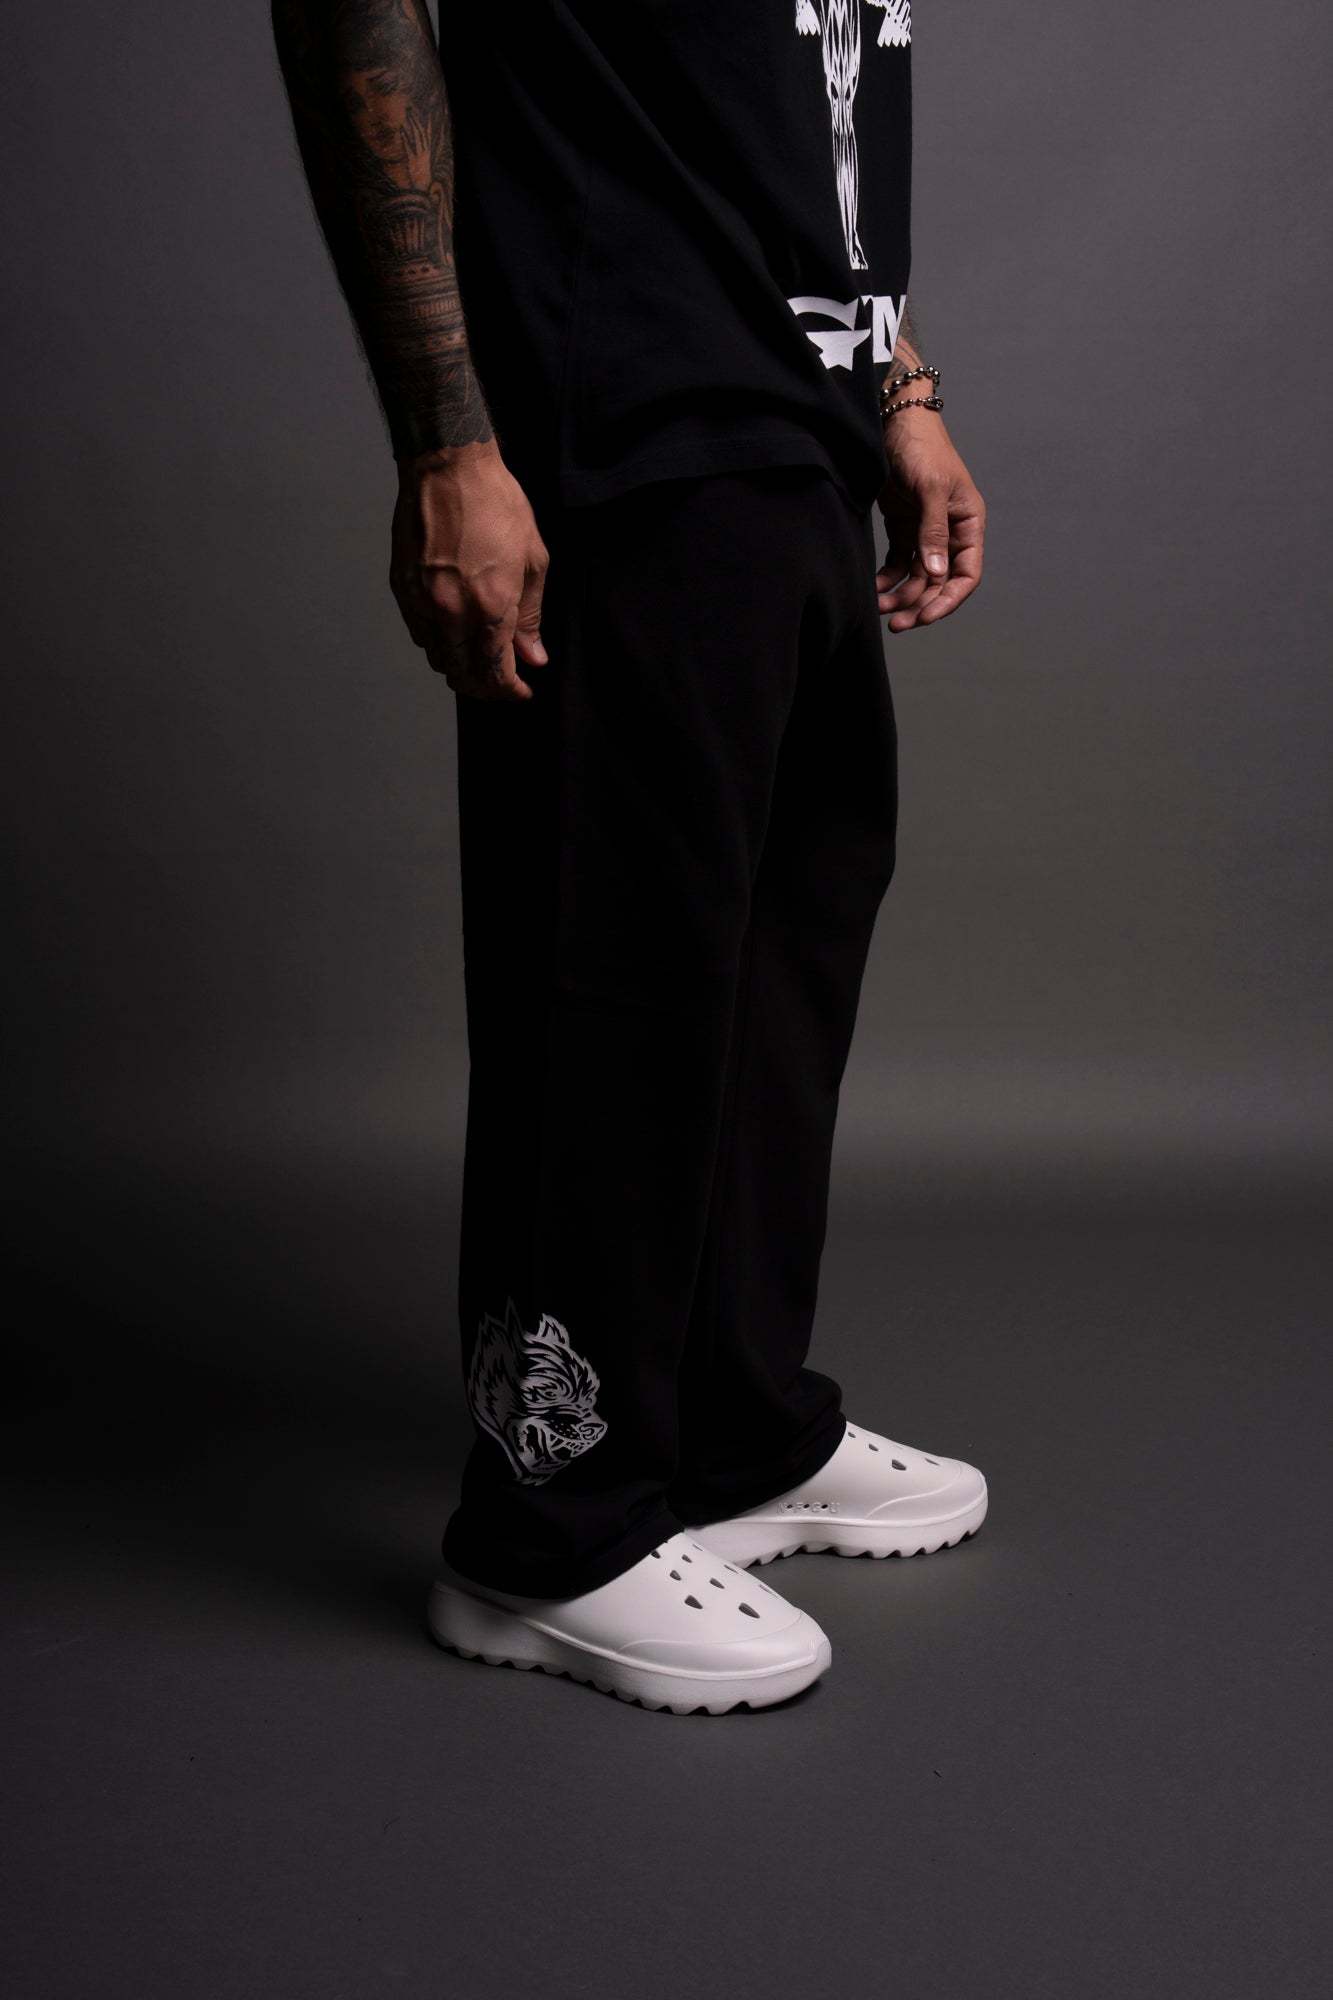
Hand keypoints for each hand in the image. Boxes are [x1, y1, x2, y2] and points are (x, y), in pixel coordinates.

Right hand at [390, 442, 549, 700]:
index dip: (510, 691)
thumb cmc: (496, 504)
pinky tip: (454, 630)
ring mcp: (421, 603)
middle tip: (501, 680)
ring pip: (438, 659)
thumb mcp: (533, 560)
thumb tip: (533, 656)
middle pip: (463, 676)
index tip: (521, 692)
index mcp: (490, 607)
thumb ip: (531, 616)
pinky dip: (438, 642)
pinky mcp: (402, 589)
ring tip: (479, 656)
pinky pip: (419, 634)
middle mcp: (451, 613)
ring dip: (460, 666)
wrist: (448, 465)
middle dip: (485, 686)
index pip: (496, 674)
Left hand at [874, 409, 984, 631]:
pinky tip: (874, 591)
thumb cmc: (921, 447)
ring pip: (916, 578)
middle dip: (919, 605)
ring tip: (878, 608)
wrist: (892, 420)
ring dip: (900, 596)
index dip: (947, 600)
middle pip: (939, 583)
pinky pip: (898, 565)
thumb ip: (933, 532)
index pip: (966, 574)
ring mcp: (925, 532)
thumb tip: (937, 574)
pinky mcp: (903, 528)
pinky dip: (887, 580)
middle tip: (896, 625)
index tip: (925, 617)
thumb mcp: (930, 488)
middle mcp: (950, 532)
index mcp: (968, 523)